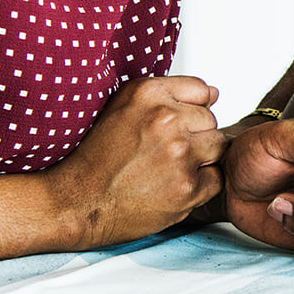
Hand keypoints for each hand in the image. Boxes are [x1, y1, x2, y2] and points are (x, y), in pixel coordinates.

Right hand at [44, 75, 224, 248]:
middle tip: (163, 153)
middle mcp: (166, 119)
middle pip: (211, 120)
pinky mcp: (187, 186)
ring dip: (200, 159)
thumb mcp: (121, 108)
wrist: (75, 203)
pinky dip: (199, 186)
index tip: (171, 126)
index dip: (189, 110)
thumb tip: (216, 94)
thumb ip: (168, 95)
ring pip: (218, 147)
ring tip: (169, 168)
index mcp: (148, 93)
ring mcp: (179, 153)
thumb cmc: (96, 159)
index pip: (202, 91)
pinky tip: (171, 187)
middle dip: (194, 135)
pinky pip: (216, 178)